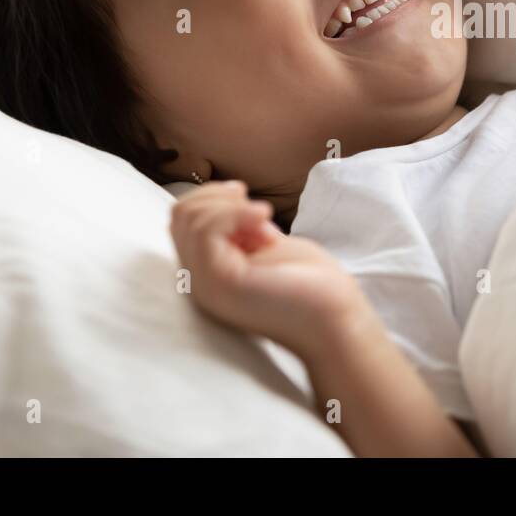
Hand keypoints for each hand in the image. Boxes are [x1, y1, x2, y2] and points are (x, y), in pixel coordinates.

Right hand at [169, 180, 369, 358]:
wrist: (336, 319)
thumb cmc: (312, 284)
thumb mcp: (265, 245)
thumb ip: (239, 229)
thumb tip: (226, 196)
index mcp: (209, 273)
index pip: (182, 222)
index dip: (215, 201)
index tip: (253, 207)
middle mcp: (199, 282)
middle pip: (179, 215)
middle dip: (218, 197)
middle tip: (259, 213)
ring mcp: (206, 285)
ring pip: (188, 219)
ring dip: (230, 206)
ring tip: (265, 223)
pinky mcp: (221, 282)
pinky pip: (205, 230)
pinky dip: (235, 212)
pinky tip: (264, 218)